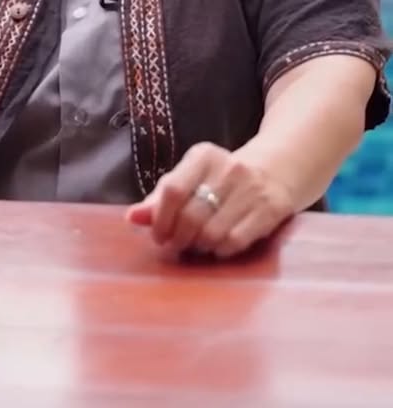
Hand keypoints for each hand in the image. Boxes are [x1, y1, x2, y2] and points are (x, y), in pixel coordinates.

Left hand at [126, 142, 294, 259]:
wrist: (276, 169)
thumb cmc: (221, 178)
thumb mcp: (191, 177)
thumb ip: (160, 198)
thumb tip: (132, 218)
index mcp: (203, 156)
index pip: (172, 190)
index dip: (160, 219)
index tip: (158, 234)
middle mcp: (228, 169)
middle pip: (191, 217)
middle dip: (178, 238)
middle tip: (177, 244)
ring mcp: (252, 189)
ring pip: (212, 233)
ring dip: (199, 247)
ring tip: (197, 244)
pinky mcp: (270, 210)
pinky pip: (235, 242)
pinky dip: (220, 251)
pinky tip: (218, 246)